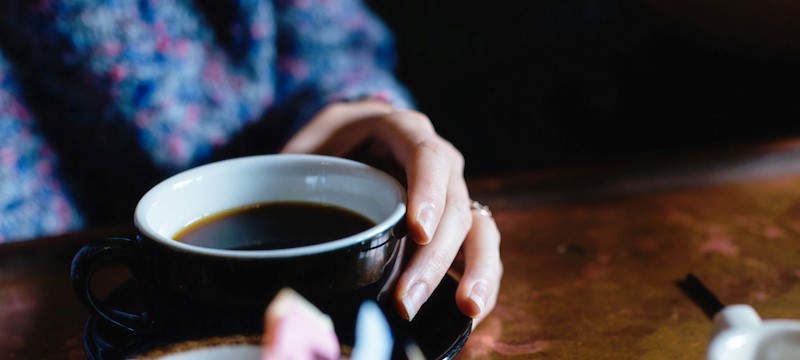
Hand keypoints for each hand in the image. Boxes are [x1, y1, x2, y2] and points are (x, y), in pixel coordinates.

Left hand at [281, 100, 501, 325]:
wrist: (353, 146)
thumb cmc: (330, 146)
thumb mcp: (310, 141)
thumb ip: (295, 161)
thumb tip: (271, 194)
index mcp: (405, 131)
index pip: (427, 156)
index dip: (426, 192)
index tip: (416, 230)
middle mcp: (440, 160)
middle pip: (454, 204)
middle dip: (434, 256)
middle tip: (407, 300)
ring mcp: (453, 192)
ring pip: (480, 228)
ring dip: (475, 270)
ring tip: (467, 308)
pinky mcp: (457, 222)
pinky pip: (482, 248)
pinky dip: (483, 279)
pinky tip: (473, 310)